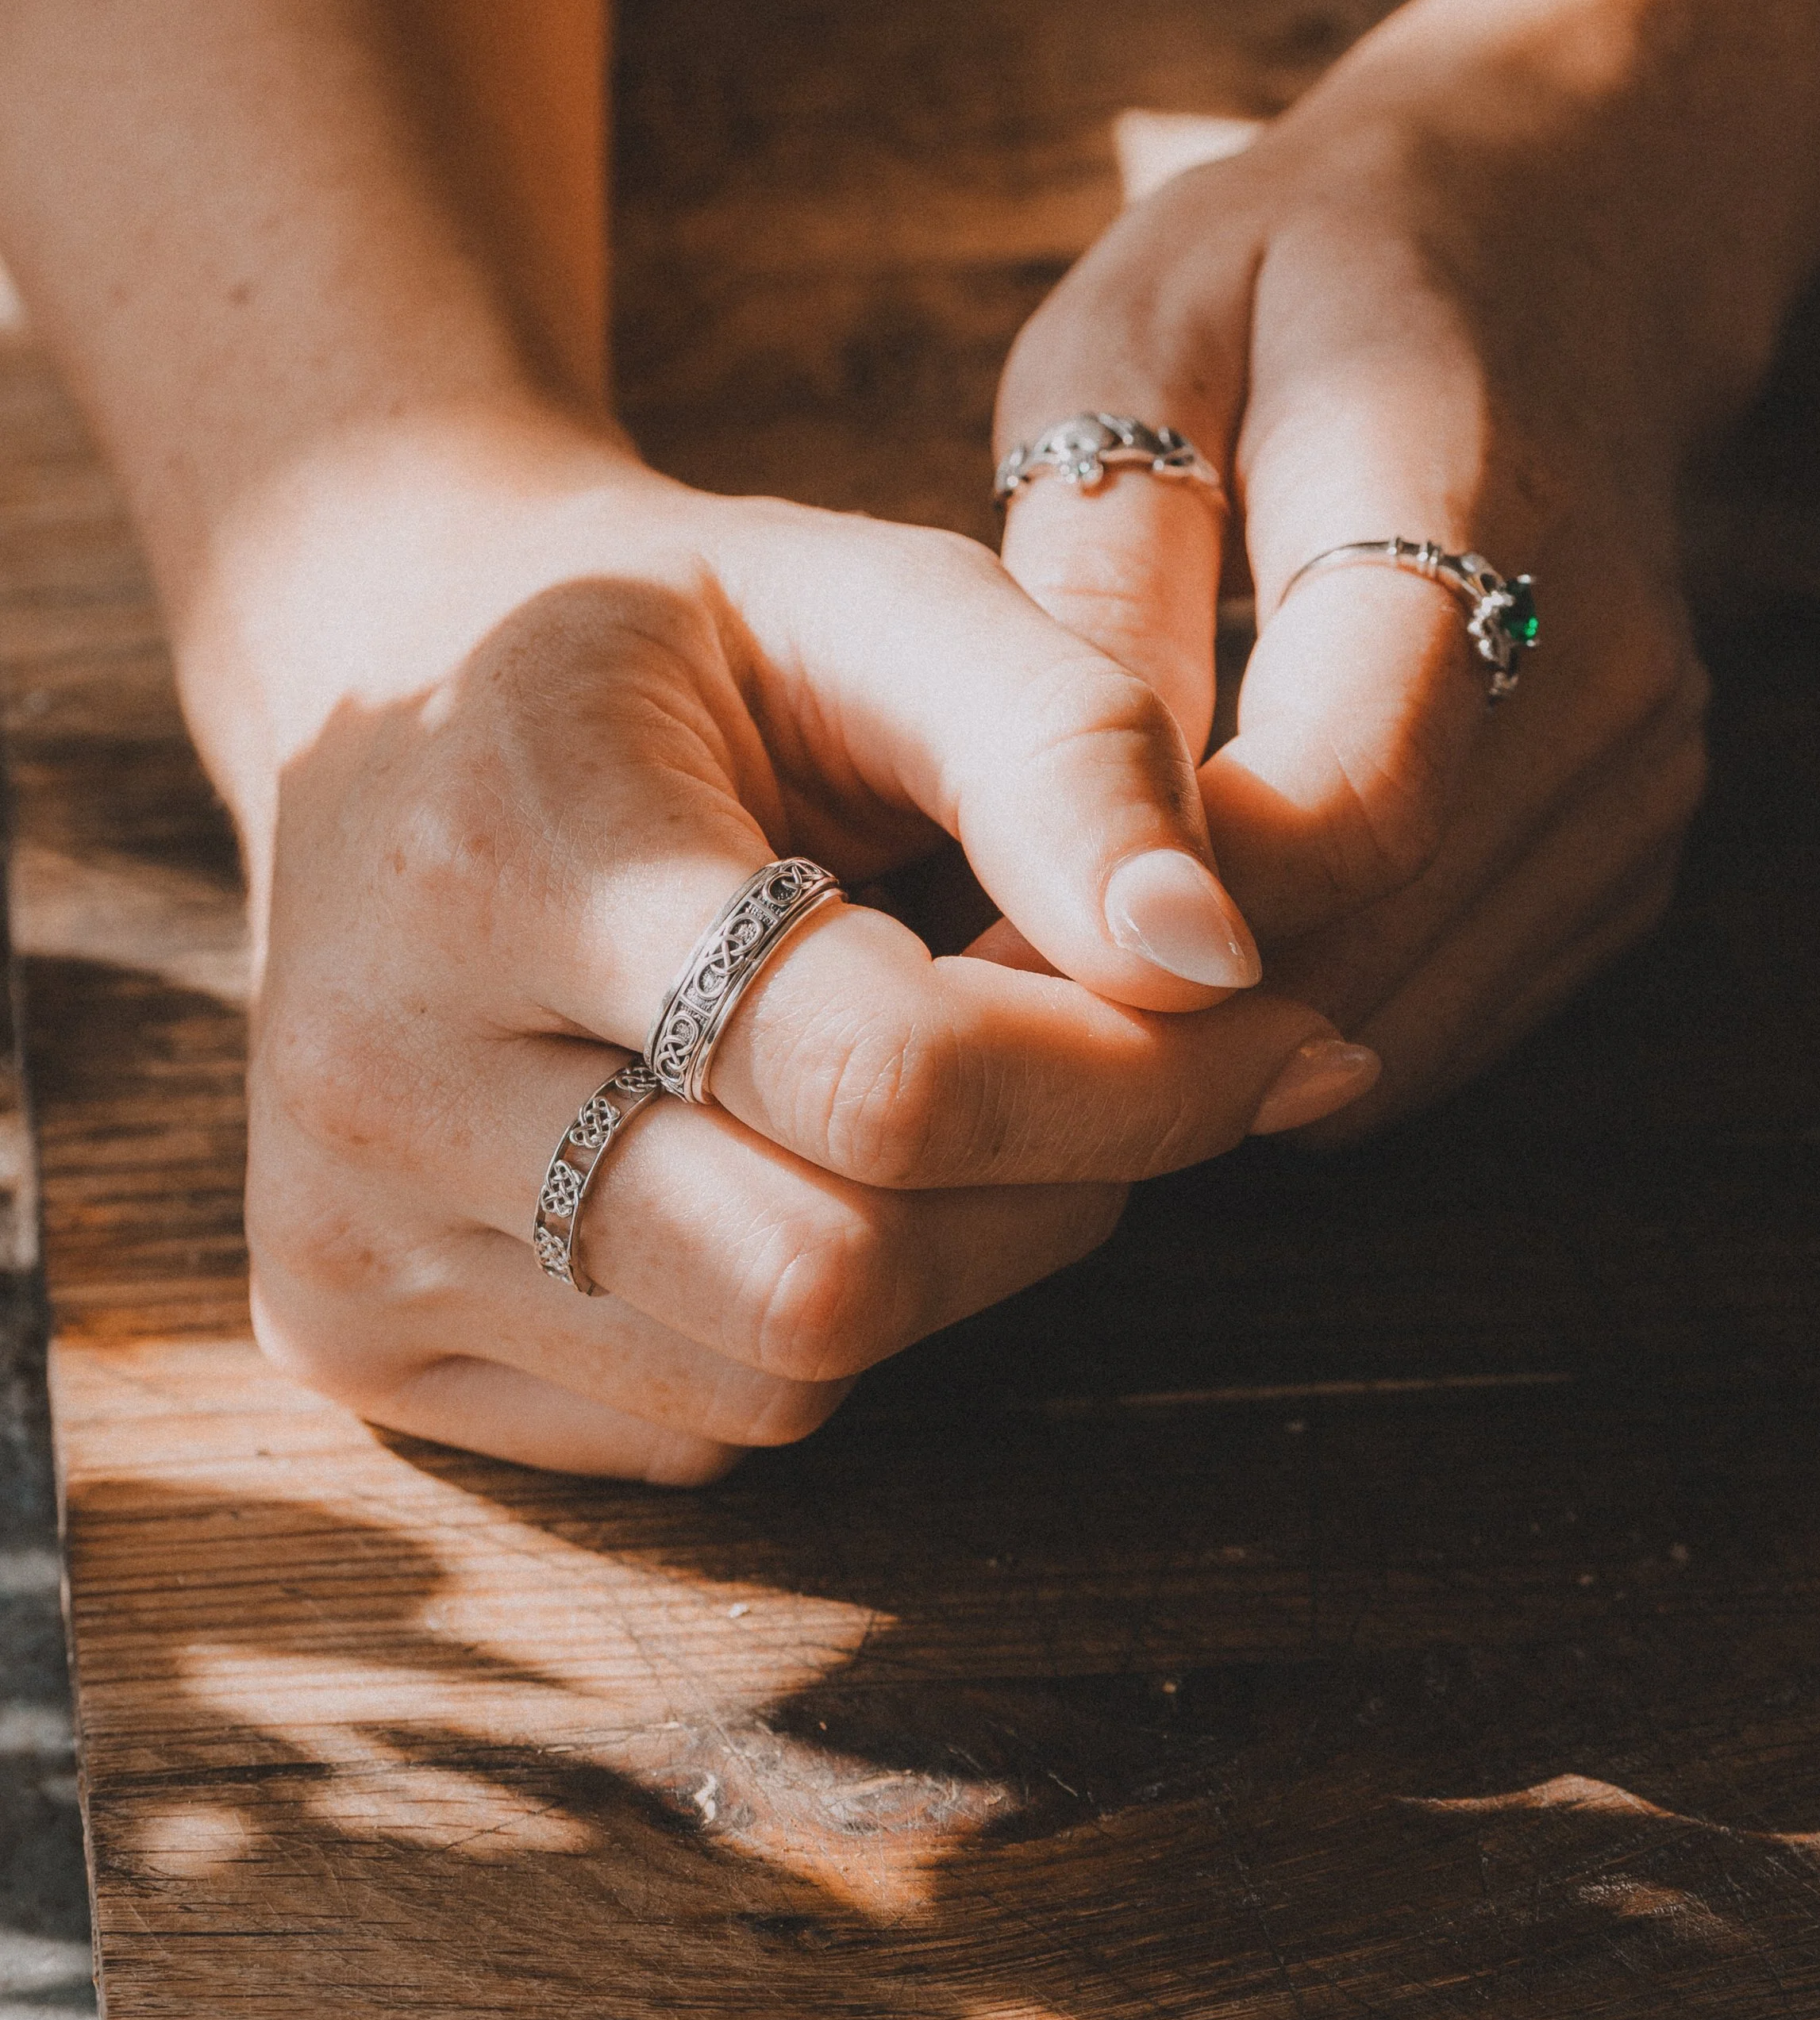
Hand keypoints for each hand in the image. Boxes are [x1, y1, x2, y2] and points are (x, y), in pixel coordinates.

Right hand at [237, 451, 1376, 1480]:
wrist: (386, 675)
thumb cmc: (670, 634)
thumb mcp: (877, 596)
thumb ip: (1066, 746)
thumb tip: (1222, 961)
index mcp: (499, 853)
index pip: (882, 1079)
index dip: (1134, 1079)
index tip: (1269, 1016)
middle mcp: (378, 1080)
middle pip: (834, 1277)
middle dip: (1056, 1186)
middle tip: (1119, 1063)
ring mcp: (350, 1236)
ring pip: (778, 1380)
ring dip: (950, 1256)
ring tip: (950, 1086)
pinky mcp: (359, 1337)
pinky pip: (693, 1423)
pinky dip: (812, 1318)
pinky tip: (794, 1154)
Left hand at [996, 22, 1717, 1133]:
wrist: (1557, 247)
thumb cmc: (1300, 281)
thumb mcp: (1138, 344)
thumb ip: (1102, 570)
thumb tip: (1059, 810)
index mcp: (1469, 513)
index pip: (1342, 807)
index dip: (1155, 910)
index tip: (978, 946)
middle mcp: (1596, 679)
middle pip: (1368, 946)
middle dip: (1154, 1010)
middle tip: (969, 1010)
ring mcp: (1634, 781)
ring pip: (1406, 1015)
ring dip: (1219, 1043)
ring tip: (1057, 989)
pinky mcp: (1628, 852)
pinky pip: (1450, 1012)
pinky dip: (1308, 1025)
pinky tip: (1190, 965)